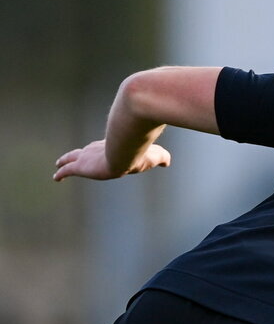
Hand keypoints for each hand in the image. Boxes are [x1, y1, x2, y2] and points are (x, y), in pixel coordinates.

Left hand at [54, 139, 170, 180]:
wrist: (128, 149)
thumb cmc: (142, 150)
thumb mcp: (155, 154)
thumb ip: (161, 158)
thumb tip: (167, 162)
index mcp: (112, 145)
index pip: (102, 148)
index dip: (98, 151)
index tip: (95, 154)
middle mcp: (97, 149)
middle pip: (84, 151)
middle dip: (77, 154)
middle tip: (71, 157)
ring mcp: (87, 157)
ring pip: (71, 158)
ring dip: (64, 162)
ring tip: (58, 165)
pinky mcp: (80, 167)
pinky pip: (67, 170)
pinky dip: (61, 173)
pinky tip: (55, 177)